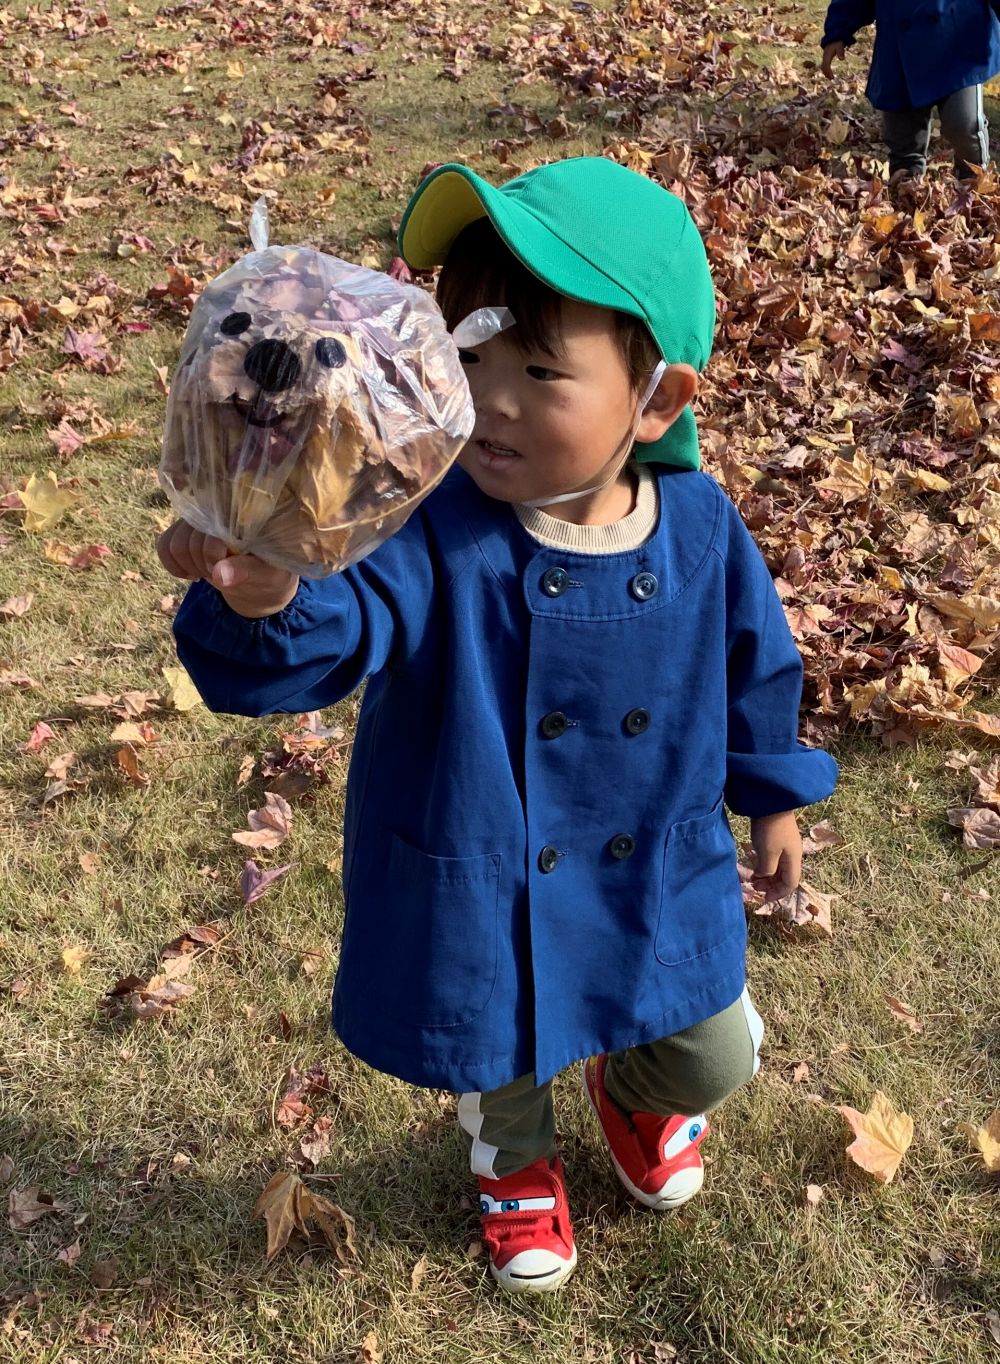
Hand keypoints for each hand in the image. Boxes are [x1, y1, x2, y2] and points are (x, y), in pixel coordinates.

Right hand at [156, 520, 299, 618]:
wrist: (260, 582)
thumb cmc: (269, 573)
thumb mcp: (265, 574)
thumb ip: (246, 570)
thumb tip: (218, 573)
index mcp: (240, 515)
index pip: (210, 527)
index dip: (211, 554)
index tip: (223, 571)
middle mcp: (216, 512)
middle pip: (189, 539)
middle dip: (201, 565)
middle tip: (219, 574)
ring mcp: (197, 521)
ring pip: (174, 542)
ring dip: (188, 565)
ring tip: (207, 573)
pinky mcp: (183, 532)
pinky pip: (164, 544)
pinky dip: (172, 564)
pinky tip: (190, 574)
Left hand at [749, 810, 801, 896]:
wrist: (770, 803)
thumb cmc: (770, 830)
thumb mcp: (768, 854)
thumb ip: (767, 870)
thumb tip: (764, 877)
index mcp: (794, 859)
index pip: (791, 883)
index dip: (778, 893)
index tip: (764, 898)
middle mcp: (792, 854)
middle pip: (785, 876)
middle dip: (771, 885)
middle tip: (755, 887)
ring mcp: (785, 845)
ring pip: (778, 868)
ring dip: (767, 876)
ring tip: (753, 879)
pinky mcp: (777, 838)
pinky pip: (773, 858)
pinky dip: (764, 865)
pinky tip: (755, 866)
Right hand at [821, 40, 845, 77]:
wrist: (833, 38)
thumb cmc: (837, 42)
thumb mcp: (839, 46)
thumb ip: (841, 52)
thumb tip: (842, 59)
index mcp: (827, 55)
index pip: (826, 65)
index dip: (828, 71)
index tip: (832, 77)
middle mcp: (824, 57)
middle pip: (823, 67)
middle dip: (826, 73)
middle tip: (831, 79)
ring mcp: (824, 58)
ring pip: (823, 67)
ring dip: (826, 72)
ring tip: (831, 78)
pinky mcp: (826, 58)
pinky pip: (824, 66)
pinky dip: (826, 70)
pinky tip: (830, 73)